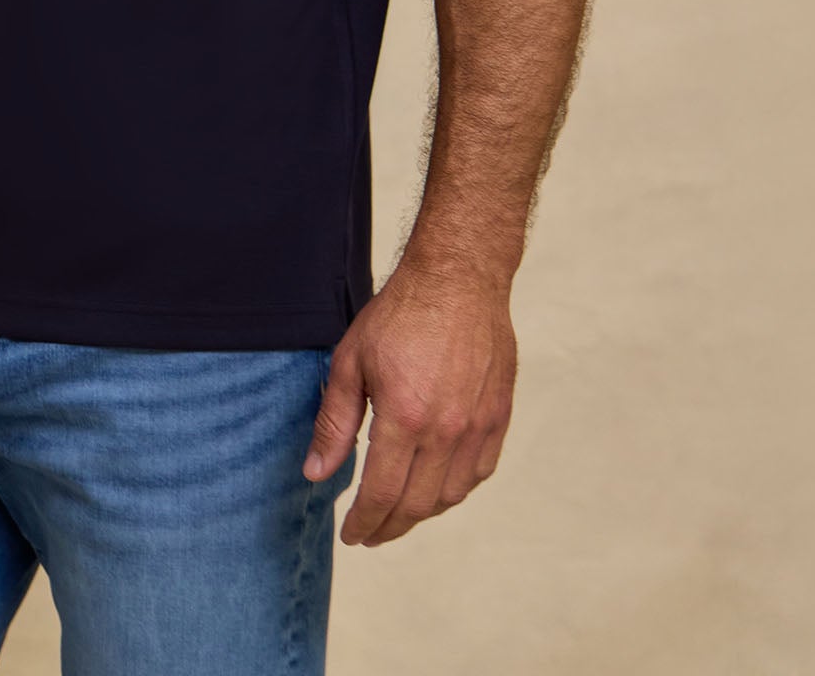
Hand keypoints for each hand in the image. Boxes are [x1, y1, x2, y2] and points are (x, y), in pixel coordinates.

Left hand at [302, 258, 517, 544]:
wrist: (458, 278)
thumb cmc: (399, 313)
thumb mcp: (350, 362)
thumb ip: (334, 423)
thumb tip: (316, 474)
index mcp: (404, 418)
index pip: (382, 495)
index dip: (365, 523)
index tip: (352, 535)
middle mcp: (446, 430)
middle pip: (418, 505)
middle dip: (390, 527)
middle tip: (371, 532)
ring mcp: (478, 425)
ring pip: (451, 495)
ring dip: (423, 512)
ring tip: (399, 512)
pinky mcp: (499, 415)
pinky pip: (480, 471)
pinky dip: (457, 489)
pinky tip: (438, 486)